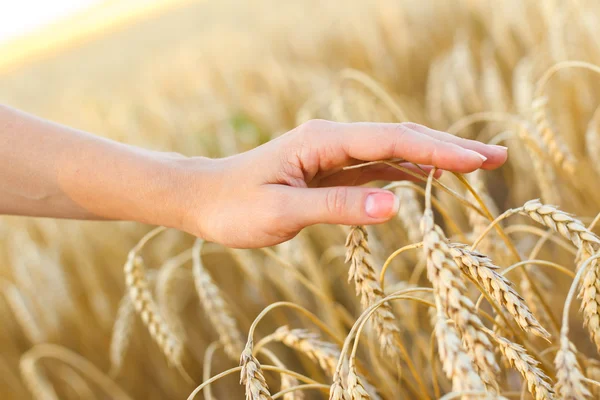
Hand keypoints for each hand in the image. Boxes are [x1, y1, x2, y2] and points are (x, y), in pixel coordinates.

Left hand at [173, 120, 506, 247]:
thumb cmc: (234, 207)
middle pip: (401, 138)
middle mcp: (332, 141)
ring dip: (435, 158)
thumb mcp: (283, 214)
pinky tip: (429, 179)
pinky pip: (377, 168)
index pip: (391, 141)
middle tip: (497, 157)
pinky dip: (408, 172)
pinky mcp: (329, 171)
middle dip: (449, 147)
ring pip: (393, 152)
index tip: (477, 161)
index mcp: (322, 143)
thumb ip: (338, 208)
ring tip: (478, 166)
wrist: (202, 198)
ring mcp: (332, 155)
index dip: (437, 151)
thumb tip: (395, 206)